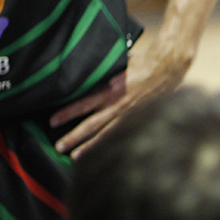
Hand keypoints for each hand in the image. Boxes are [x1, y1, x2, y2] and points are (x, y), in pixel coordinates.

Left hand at [50, 31, 190, 157]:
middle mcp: (118, 105)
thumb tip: (83, 74)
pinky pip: (116, 132)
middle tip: (58, 146)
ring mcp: (127, 114)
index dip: (68, 112)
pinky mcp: (134, 118)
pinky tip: (96, 150)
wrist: (167, 71)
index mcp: (112, 90)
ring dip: (89, 146)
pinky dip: (105, 142)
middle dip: (74, 137)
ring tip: (74, 156)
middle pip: (92, 125)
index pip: (85, 103)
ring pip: (105, 133)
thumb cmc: (142, 63)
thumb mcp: (118, 63)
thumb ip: (102, 72)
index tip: (53, 121)